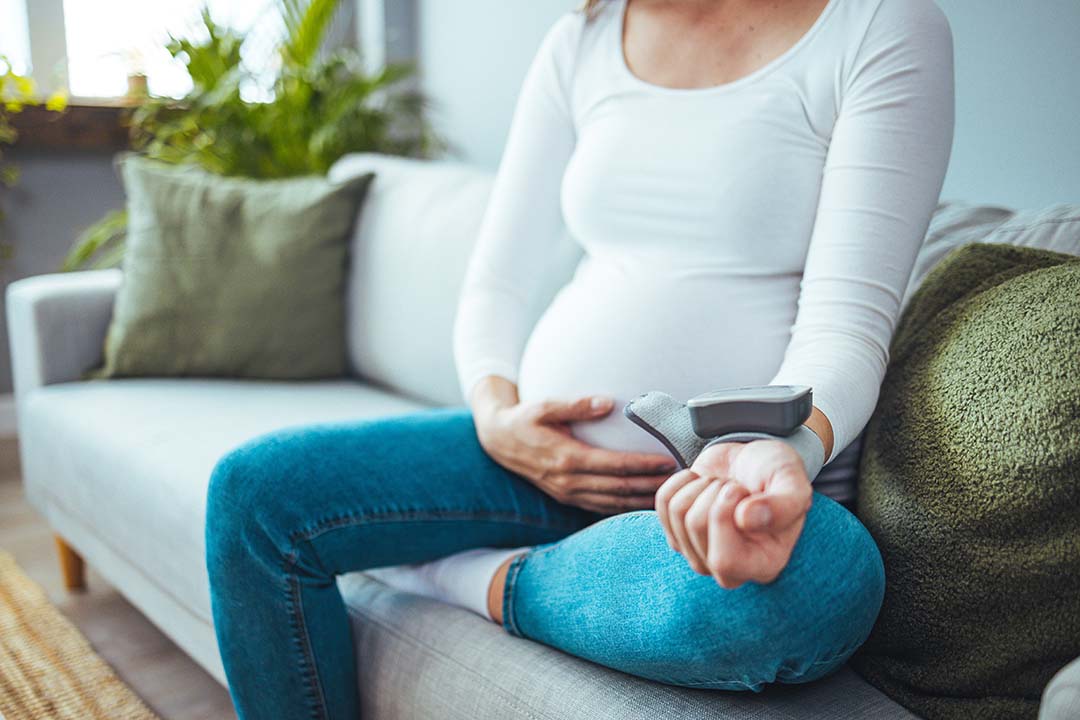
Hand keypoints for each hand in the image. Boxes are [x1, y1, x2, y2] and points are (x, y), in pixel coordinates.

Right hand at [471, 378, 677, 513]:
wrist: (498, 442)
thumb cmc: (525, 420)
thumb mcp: (546, 405)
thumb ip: (577, 404)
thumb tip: (607, 402)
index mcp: (568, 458)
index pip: (616, 466)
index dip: (645, 466)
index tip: (668, 461)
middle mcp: (569, 481)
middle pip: (620, 489)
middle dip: (652, 486)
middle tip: (680, 479)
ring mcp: (568, 493)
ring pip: (613, 502)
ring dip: (642, 500)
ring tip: (669, 493)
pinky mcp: (568, 498)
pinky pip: (602, 507)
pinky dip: (624, 506)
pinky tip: (642, 502)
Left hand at [655, 438, 812, 588]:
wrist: (754, 465)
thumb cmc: (776, 476)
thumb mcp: (792, 482)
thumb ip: (783, 504)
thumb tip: (746, 519)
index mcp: (764, 565)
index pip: (724, 560)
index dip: (723, 515)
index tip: (740, 490)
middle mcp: (728, 570)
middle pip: (695, 525)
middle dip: (715, 490)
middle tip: (737, 486)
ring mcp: (699, 555)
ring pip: (677, 511)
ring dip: (701, 485)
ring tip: (724, 486)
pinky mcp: (678, 534)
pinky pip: (662, 501)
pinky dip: (683, 480)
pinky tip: (704, 483)